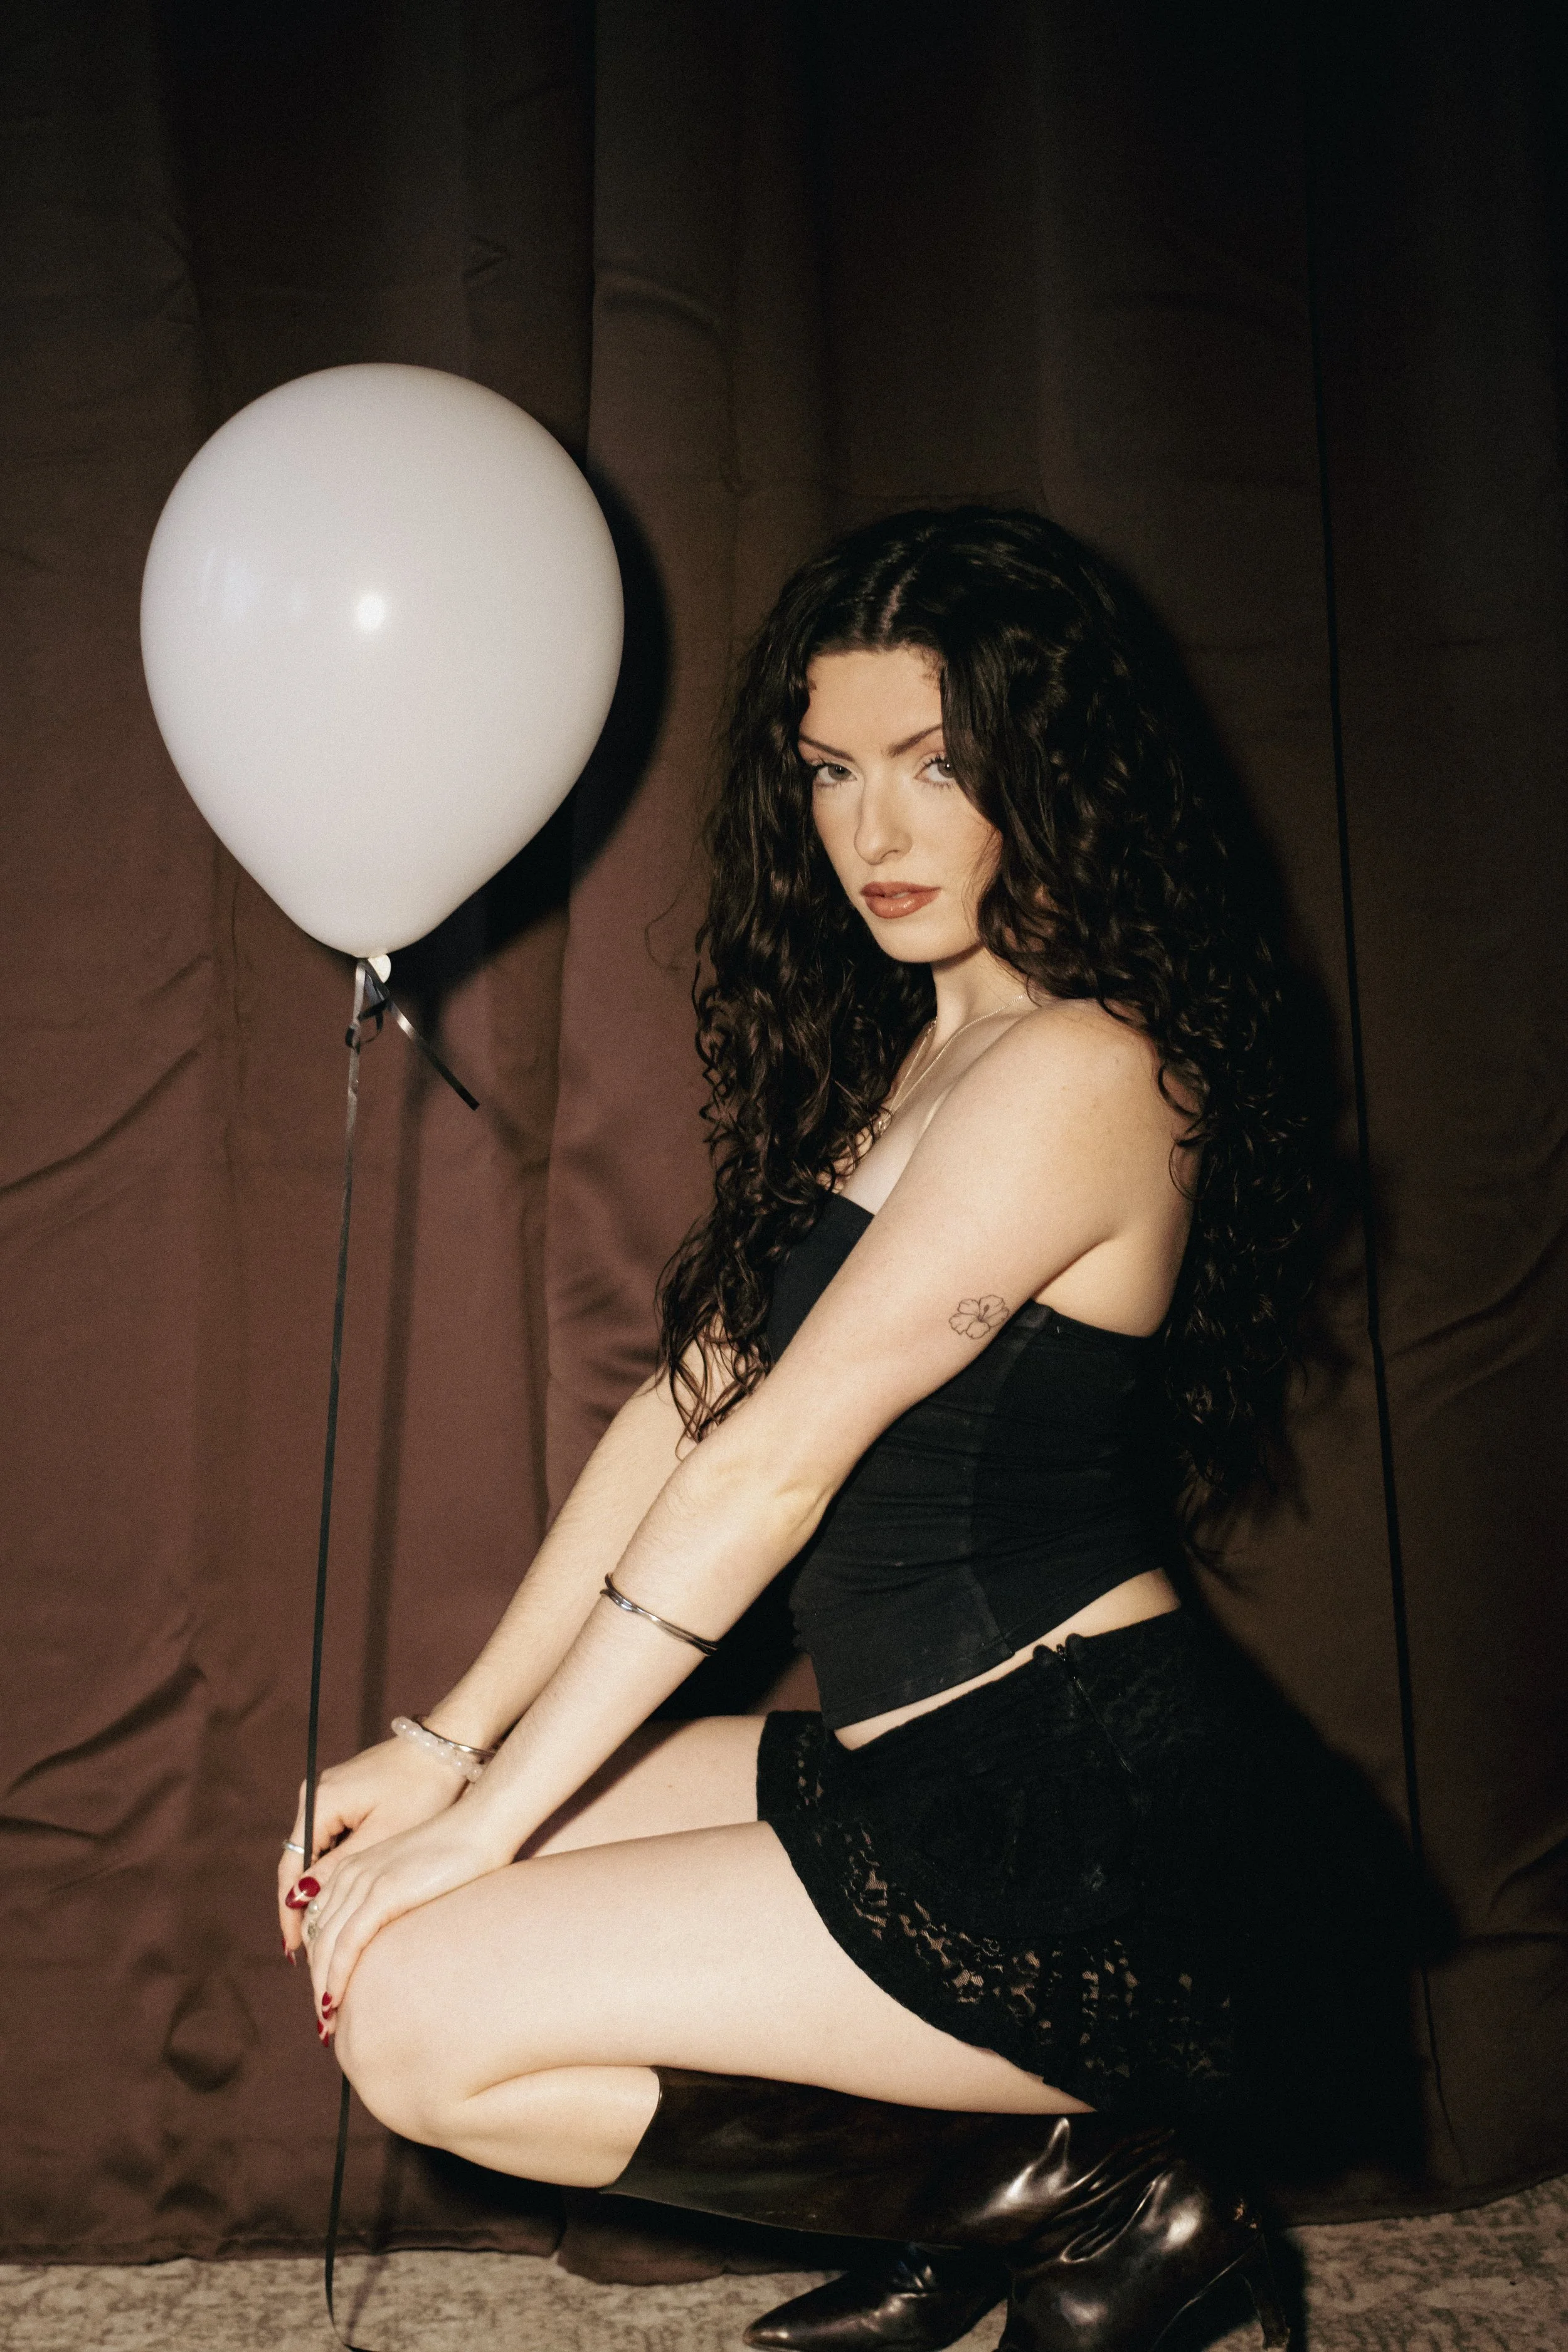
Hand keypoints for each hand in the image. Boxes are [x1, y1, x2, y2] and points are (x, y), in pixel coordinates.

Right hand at [277, 1736, 466, 1958]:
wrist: (449, 1745)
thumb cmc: (424, 1788)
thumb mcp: (383, 1836)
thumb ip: (339, 1868)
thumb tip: (300, 1900)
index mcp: (319, 1802)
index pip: (291, 1869)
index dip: (291, 1914)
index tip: (296, 1950)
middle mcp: (316, 1795)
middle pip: (299, 1864)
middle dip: (305, 1909)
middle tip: (311, 1955)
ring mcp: (332, 1794)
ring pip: (317, 1855)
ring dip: (321, 1892)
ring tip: (328, 1938)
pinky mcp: (350, 1796)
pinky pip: (333, 1841)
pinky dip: (337, 1871)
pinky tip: (347, 1902)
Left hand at [290, 1805, 512, 2032]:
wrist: (480, 1825)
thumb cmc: (459, 1853)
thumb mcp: (413, 1877)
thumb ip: (394, 1901)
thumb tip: (393, 1941)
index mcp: (354, 1867)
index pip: (320, 1923)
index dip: (318, 1962)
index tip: (327, 1994)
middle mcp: (350, 1873)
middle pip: (317, 1937)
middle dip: (316, 1981)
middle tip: (325, 2021)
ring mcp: (364, 1882)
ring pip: (326, 1945)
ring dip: (322, 1987)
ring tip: (328, 2023)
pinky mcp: (382, 1893)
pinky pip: (348, 1943)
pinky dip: (336, 1975)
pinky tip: (335, 2000)